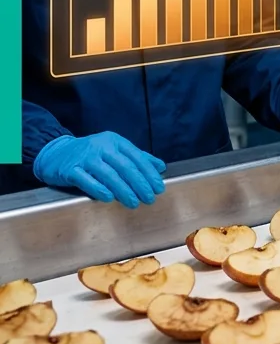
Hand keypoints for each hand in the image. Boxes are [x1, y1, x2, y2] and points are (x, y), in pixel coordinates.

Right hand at [32, 132, 166, 207]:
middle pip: (125, 167)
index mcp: (114, 141)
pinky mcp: (69, 169)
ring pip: (108, 175)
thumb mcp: (114, 151)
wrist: (55, 153)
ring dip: (123, 190)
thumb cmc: (89, 154)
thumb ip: (137, 158)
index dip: (149, 174)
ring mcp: (84, 157)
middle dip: (140, 184)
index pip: (137, 157)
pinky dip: (99, 190)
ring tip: (133, 202)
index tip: (158, 188)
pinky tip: (109, 198)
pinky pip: (86, 180)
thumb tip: (160, 167)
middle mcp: (100, 146)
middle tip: (149, 198)